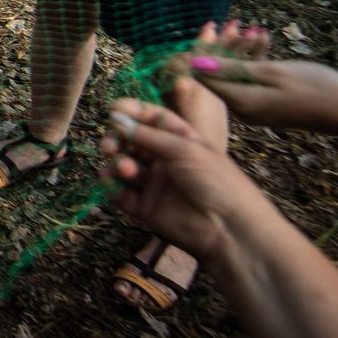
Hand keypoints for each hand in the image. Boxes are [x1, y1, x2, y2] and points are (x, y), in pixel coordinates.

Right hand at [97, 97, 281, 261]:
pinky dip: (112, 185)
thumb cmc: (215, 180)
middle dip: (118, 139)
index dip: (133, 112)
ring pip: (124, 166)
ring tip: (124, 168)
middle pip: (132, 142)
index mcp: (180, 140)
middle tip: (110, 145)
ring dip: (117, 162)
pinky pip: (121, 193)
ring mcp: (155, 184)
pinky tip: (111, 181)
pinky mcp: (145, 207)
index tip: (114, 110)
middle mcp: (166, 160)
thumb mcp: (184, 148)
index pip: (152, 119)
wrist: (227, 228)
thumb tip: (116, 119)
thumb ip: (147, 135)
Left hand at [172, 21, 337, 164]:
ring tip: (250, 28)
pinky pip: (254, 80)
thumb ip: (233, 68)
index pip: (205, 75)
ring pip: (239, 74)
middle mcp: (244, 110)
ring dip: (242, 50)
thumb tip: (195, 63)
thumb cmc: (318, 89)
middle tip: (225, 22)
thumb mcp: (273, 73)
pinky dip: (257, 61)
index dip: (201, 51)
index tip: (205, 28)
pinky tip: (264, 38)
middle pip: (220, 74)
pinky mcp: (270, 105)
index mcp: (241, 103)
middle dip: (222, 47)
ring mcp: (258, 109)